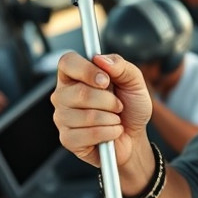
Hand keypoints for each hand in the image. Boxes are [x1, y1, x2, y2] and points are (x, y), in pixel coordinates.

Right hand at [52, 52, 152, 168]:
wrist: (135, 136)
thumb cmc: (130, 107)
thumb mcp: (134, 82)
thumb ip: (120, 66)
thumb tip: (100, 59)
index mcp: (76, 75)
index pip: (67, 62)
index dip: (86, 70)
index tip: (105, 80)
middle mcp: (64, 94)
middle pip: (80, 92)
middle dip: (109, 101)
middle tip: (118, 105)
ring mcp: (62, 117)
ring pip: (86, 115)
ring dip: (111, 118)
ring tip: (115, 119)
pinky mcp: (67, 139)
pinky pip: (89, 134)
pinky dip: (109, 132)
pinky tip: (111, 132)